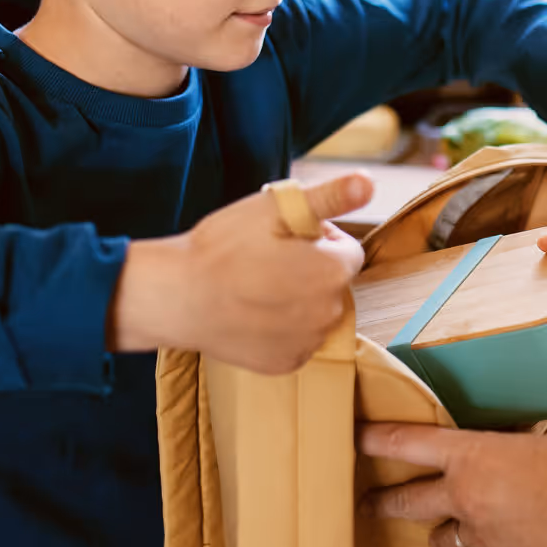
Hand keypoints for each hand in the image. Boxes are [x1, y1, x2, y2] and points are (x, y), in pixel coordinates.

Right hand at [108, 172, 372, 372]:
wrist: (178, 297)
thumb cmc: (223, 248)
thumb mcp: (276, 207)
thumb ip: (330, 197)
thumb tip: (368, 182)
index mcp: (334, 271)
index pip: (345, 250)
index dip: (315, 239)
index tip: (282, 237)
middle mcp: (331, 312)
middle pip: (331, 282)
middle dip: (309, 269)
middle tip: (264, 260)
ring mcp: (308, 342)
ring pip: (314, 313)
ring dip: (297, 300)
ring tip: (254, 286)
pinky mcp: (285, 364)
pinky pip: (295, 341)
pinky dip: (280, 330)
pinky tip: (250, 314)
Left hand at [360, 421, 546, 546]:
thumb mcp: (535, 443)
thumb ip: (507, 450)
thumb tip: (504, 455)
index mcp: (471, 456)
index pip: (406, 443)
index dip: (375, 439)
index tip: (355, 435)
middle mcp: (466, 497)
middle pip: (406, 501)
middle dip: (384, 501)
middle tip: (369, 503)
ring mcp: (483, 535)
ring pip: (444, 536)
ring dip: (442, 531)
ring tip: (444, 529)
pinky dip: (496, 543)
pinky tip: (517, 536)